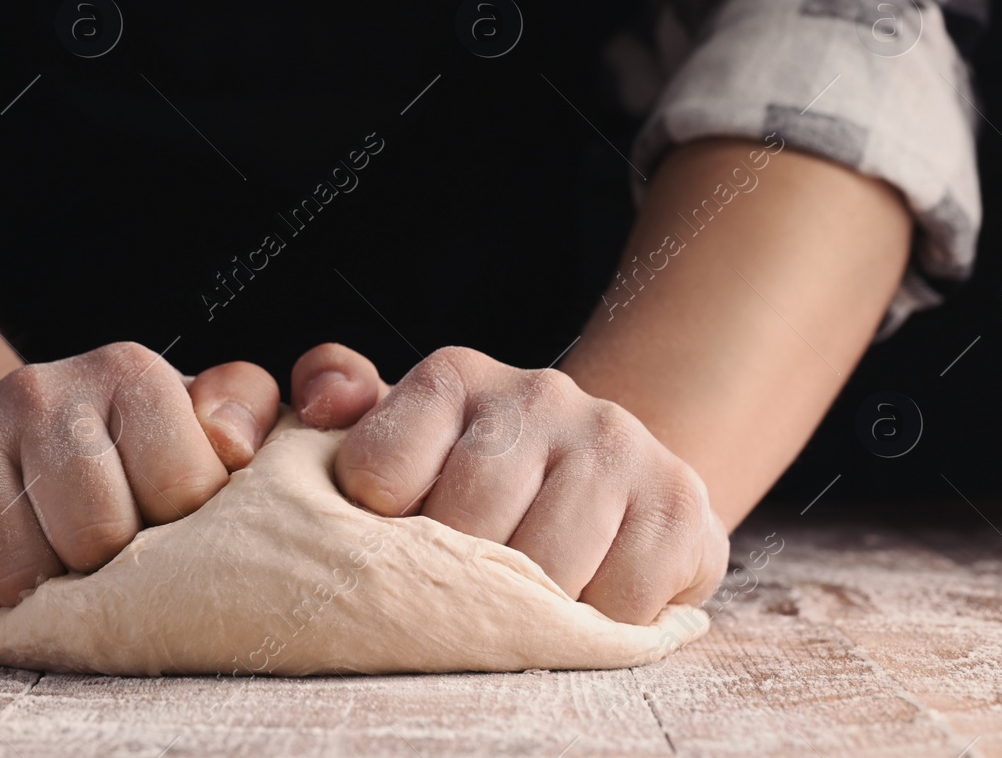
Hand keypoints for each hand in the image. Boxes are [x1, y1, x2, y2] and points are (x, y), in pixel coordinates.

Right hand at [0, 342, 279, 630]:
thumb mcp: (191, 422)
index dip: (179, 530)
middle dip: (106, 571)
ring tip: (44, 566)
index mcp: (127, 372)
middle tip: (96, 557)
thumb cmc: (116, 452)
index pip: (181, 488)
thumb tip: (236, 444)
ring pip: (17, 575)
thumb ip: (243, 412)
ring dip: (37, 599)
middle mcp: (37, 388)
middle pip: (96, 536)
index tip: (161, 524)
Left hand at [291, 343, 727, 624]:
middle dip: (456, 580)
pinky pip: (623, 600)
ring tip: (523, 600)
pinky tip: (588, 597)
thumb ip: (335, 404)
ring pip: (547, 568)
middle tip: (462, 591)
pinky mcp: (680, 502)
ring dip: (529, 608)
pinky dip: (599, 624)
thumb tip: (321, 402)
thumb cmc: (475, 480)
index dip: (381, 531)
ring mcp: (615, 443)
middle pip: (466, 524)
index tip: (399, 543)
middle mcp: (539, 395)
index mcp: (455, 378)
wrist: (608, 483)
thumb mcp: (399, 442)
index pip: (382, 472)